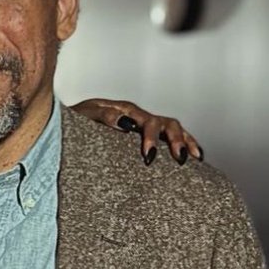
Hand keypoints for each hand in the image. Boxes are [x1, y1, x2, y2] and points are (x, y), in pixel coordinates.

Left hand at [72, 97, 202, 164]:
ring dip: (185, 140)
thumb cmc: (79, 116)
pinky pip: (169, 136)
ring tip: (194, 157)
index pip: (146, 121)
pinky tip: (193, 157)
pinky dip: (184, 143)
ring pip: (172, 128)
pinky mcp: (146, 134)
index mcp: (126, 111)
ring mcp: (144, 124)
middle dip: (175, 140)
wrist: (73, 119)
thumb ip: (104, 116)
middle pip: (165, 123)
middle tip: (179, 158)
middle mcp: (139, 116)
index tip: (149, 155)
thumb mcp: (87, 114)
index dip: (151, 138)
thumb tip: (124, 123)